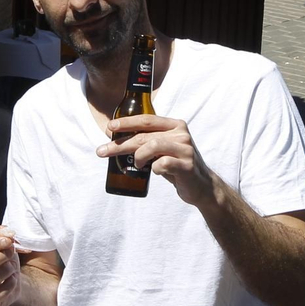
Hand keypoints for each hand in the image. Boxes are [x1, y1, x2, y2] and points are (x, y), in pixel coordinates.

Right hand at [0, 225, 23, 305]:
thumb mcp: (3, 245)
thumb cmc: (4, 261)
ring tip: (12, 268)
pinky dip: (10, 285)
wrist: (13, 282)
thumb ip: (3, 234)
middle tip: (10, 253)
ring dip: (5, 271)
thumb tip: (8, 233)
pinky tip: (12, 280)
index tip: (8, 241)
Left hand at [100, 115, 215, 206]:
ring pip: (152, 146)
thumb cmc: (176, 166)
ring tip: (137, 165)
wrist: (201, 186)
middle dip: (120, 144)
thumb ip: (146, 140)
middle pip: (144, 135)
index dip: (126, 122)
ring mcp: (185, 149)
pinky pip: (162, 164)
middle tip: (103, 151)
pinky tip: (156, 172)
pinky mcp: (187, 165)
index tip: (109, 127)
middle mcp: (181, 134)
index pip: (147, 119)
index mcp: (175, 125)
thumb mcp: (163, 149)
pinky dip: (155, 169)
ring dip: (138, 157)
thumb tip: (114, 135)